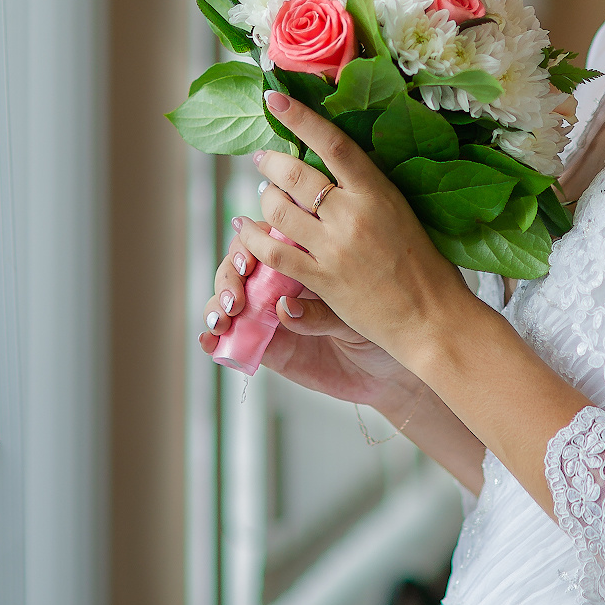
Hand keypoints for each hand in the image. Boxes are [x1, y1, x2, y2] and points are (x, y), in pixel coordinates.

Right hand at [201, 221, 423, 409]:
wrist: (394, 368)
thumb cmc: (384, 325)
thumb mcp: (358, 314)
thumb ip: (321, 312)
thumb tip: (283, 308)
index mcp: (309, 256)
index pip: (268, 235)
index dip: (250, 240)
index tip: (251, 257)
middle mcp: (286, 280)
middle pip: (241, 262)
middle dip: (230, 272)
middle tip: (238, 291)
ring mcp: (273, 313)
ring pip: (231, 295)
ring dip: (218, 301)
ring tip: (226, 316)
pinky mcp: (269, 346)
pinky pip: (233, 338)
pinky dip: (214, 337)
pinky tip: (210, 339)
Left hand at [231, 91, 471, 363]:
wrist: (433, 318)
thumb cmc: (428, 266)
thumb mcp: (404, 213)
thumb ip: (370, 192)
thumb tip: (338, 170)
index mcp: (378, 192)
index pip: (333, 142)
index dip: (300, 117)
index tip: (276, 98)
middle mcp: (352, 215)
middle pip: (297, 175)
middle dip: (272, 162)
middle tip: (263, 159)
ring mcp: (334, 249)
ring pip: (280, 210)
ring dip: (264, 198)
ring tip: (263, 194)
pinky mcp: (321, 280)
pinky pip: (274, 252)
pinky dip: (254, 237)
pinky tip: (245, 229)